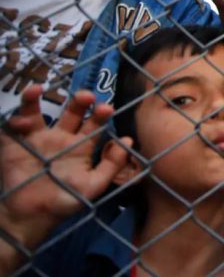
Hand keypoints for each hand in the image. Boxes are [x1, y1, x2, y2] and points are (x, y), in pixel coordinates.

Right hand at [0, 87, 130, 245]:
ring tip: (37, 89)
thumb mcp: (93, 186)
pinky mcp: (15, 145)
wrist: (32, 218)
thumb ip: (112, 165)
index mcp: (81, 145)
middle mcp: (60, 137)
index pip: (94, 124)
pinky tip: (23, 121)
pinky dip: (16, 120)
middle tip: (86, 96)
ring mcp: (37, 139)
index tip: (106, 108)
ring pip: (36, 111)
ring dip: (36, 99)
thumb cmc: (65, 201)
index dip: (100, 114)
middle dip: (79, 101)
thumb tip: (128, 141)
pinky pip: (12, 127)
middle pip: (71, 112)